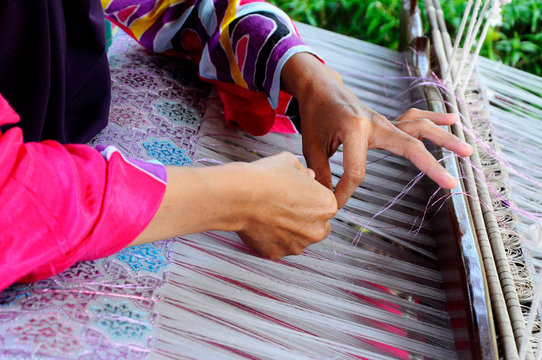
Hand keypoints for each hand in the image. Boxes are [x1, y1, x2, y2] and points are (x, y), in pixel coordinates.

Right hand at [236, 152, 336, 258]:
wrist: (239, 196)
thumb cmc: (264, 178)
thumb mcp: (290, 161)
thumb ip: (304, 171)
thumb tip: (308, 177)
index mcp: (326, 206)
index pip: (325, 204)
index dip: (310, 198)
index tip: (297, 194)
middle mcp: (317, 230)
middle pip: (315, 225)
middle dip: (304, 217)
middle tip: (285, 205)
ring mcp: (297, 245)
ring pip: (297, 238)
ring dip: (289, 229)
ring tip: (271, 213)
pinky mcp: (277, 254)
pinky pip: (279, 245)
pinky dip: (273, 237)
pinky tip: (263, 222)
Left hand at [282, 53, 472, 207]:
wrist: (321, 88)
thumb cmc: (315, 115)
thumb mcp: (311, 146)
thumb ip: (321, 173)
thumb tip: (327, 199)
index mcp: (354, 129)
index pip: (357, 172)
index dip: (345, 191)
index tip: (334, 203)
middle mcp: (375, 122)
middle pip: (409, 146)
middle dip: (431, 166)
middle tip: (452, 183)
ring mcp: (384, 121)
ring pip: (419, 128)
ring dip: (444, 138)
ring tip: (468, 150)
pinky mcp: (387, 121)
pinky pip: (414, 120)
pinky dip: (434, 120)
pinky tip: (454, 121)